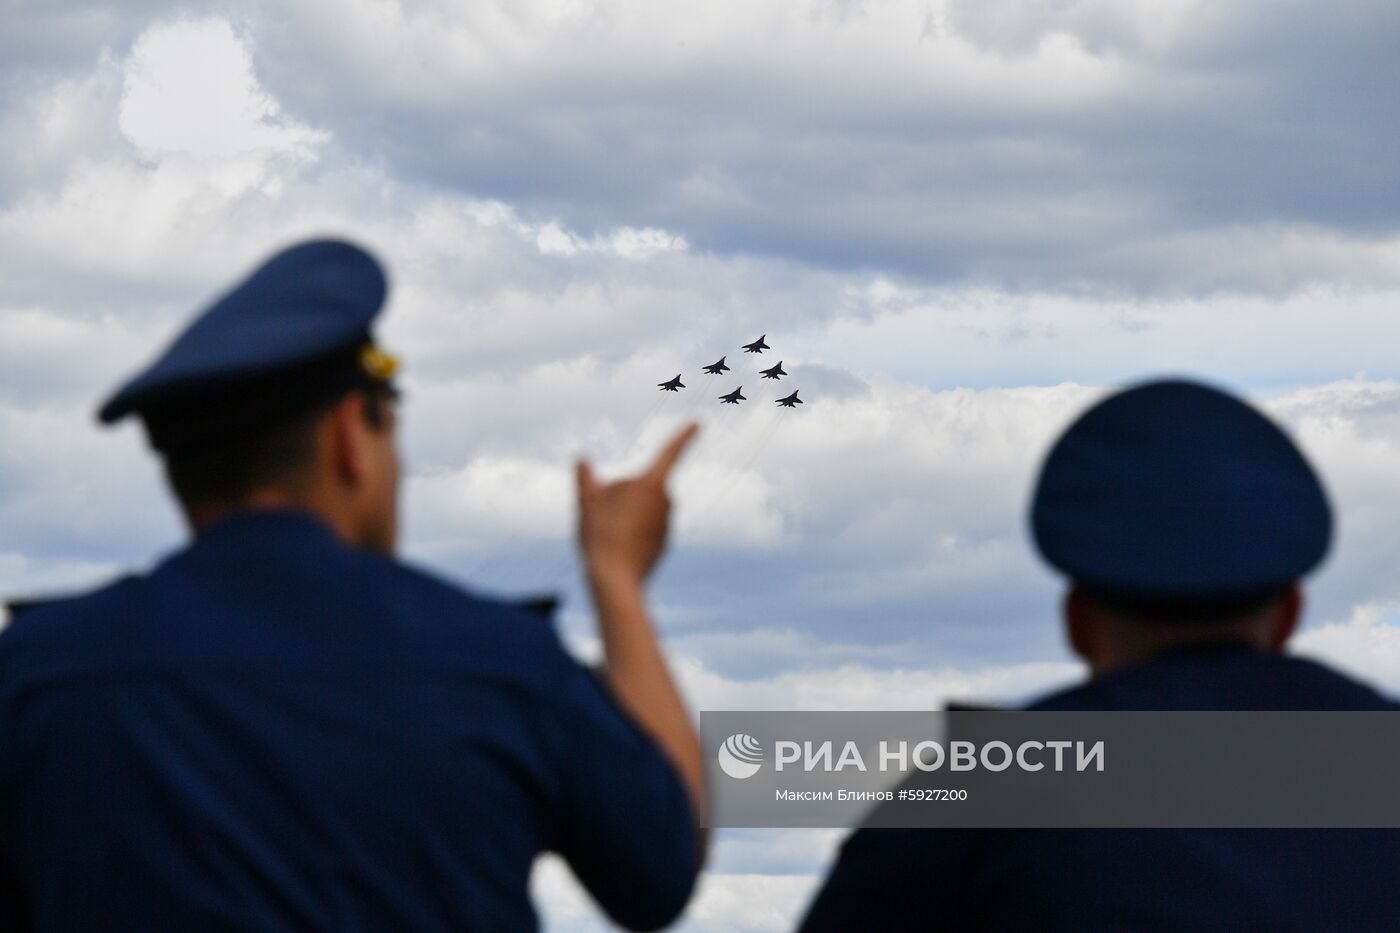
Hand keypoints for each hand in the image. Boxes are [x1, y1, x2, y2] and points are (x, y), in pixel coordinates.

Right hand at [576, 423, 698, 584]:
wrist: (615, 580)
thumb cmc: (601, 535)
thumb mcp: (586, 502)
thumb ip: (585, 478)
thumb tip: (582, 460)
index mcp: (651, 483)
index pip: (670, 452)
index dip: (684, 436)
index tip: (699, 422)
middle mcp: (667, 501)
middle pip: (639, 486)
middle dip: (622, 494)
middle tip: (604, 516)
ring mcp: (667, 523)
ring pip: (640, 508)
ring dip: (625, 514)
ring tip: (609, 534)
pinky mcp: (664, 542)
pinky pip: (644, 527)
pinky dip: (632, 532)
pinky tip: (618, 546)